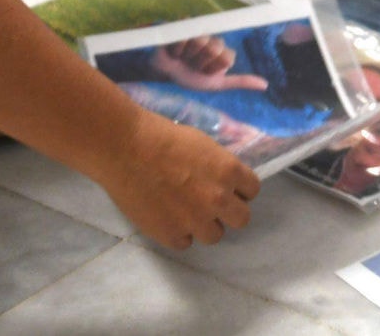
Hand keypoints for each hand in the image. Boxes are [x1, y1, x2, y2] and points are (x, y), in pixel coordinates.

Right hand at [98, 110, 260, 249]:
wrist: (126, 148)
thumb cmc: (163, 136)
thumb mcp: (203, 145)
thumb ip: (219, 167)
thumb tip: (223, 181)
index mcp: (229, 171)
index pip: (252, 191)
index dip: (239, 189)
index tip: (226, 187)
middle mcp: (218, 199)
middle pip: (242, 219)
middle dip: (228, 211)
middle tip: (210, 203)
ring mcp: (195, 220)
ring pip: (214, 236)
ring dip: (203, 224)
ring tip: (184, 210)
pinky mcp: (170, 235)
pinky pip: (184, 242)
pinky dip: (177, 232)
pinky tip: (165, 216)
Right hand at [151, 36, 269, 91]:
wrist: (166, 76)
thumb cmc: (191, 78)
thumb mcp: (216, 84)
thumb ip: (240, 82)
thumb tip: (265, 85)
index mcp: (223, 50)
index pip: (227, 57)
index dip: (213, 68)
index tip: (204, 73)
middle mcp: (212, 38)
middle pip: (213, 49)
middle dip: (199, 62)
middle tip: (191, 65)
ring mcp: (197, 31)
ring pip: (199, 42)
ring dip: (187, 56)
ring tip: (182, 58)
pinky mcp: (181, 27)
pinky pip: (183, 37)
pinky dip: (177, 50)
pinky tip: (174, 52)